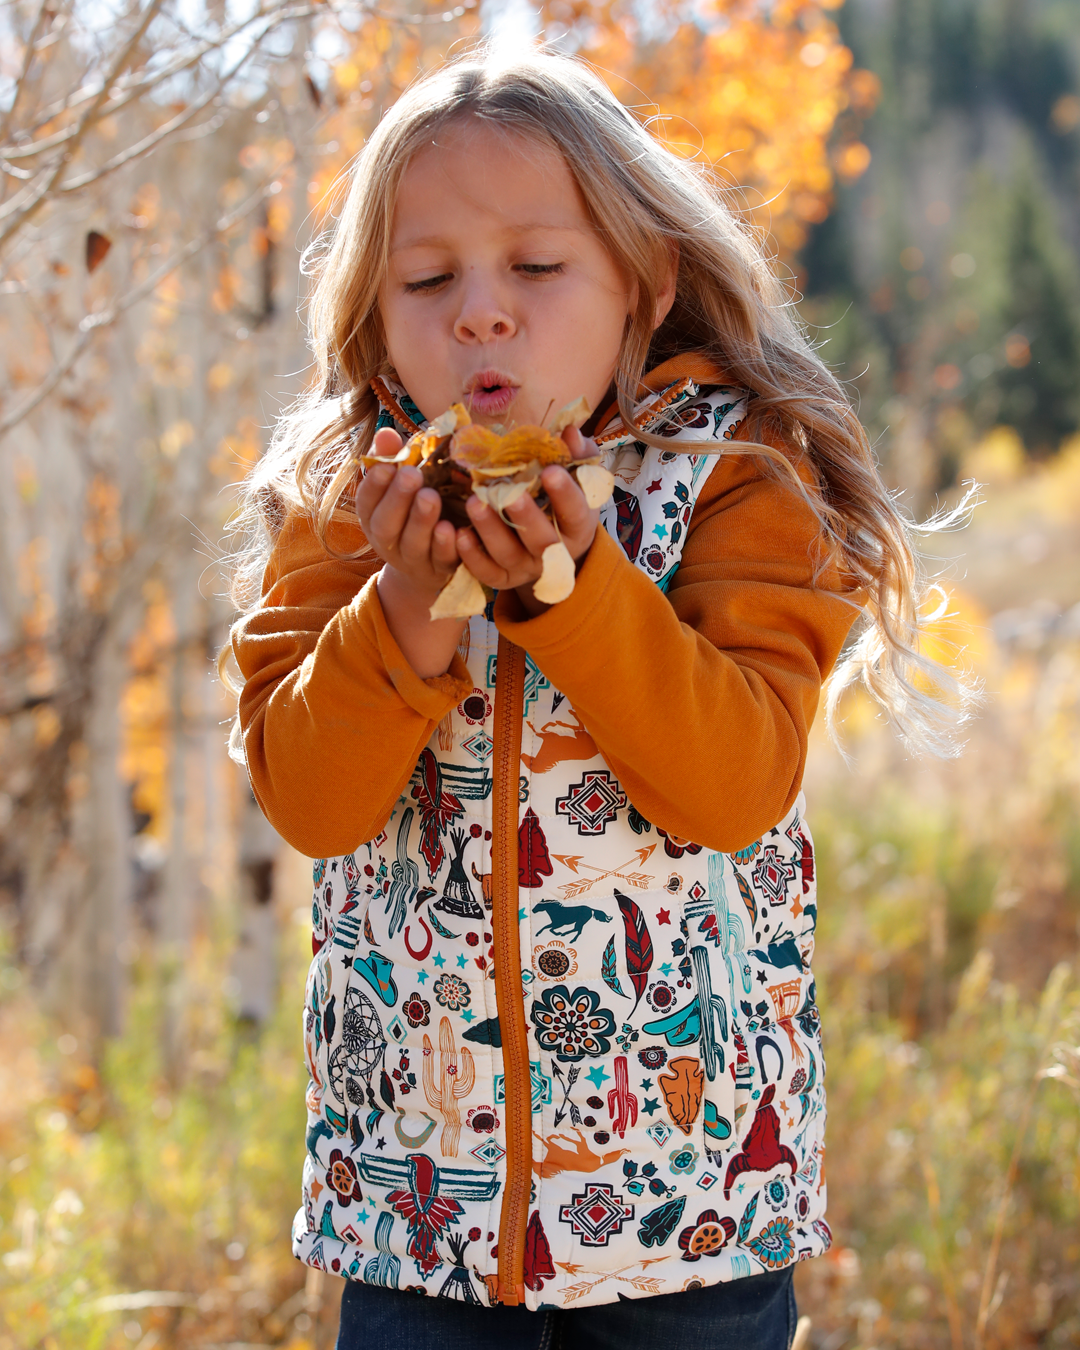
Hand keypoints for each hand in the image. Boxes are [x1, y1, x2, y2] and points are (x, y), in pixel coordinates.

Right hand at [354, 427, 459, 606]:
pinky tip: (453, 528)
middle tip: (412, 475)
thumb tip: (386, 434)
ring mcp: (414, 560)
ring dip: (421, 521)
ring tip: (431, 497)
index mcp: (373, 517)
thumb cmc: (413, 512)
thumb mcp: (401, 487)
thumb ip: (392, 460)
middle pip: (386, 525)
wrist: (429, 565)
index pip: (366, 502)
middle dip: (398, 499)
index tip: (386, 466)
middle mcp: (388, 542)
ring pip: (413, 544)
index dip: (374, 485)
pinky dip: (446, 546)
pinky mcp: (440, 571)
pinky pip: (441, 561)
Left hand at [457, 426, 600, 615]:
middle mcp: (554, 554)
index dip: (565, 494)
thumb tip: (570, 432)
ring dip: (490, 531)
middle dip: (525, 517)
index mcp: (578, 528)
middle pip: (542, 541)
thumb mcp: (578, 479)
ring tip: (474, 502)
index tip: (550, 470)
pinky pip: (487, 573)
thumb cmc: (564, 502)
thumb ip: (577, 455)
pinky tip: (459, 533)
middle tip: (508, 493)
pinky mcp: (503, 578)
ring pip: (508, 555)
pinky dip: (472, 557)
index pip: (576, 512)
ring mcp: (526, 568)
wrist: (555, 545)